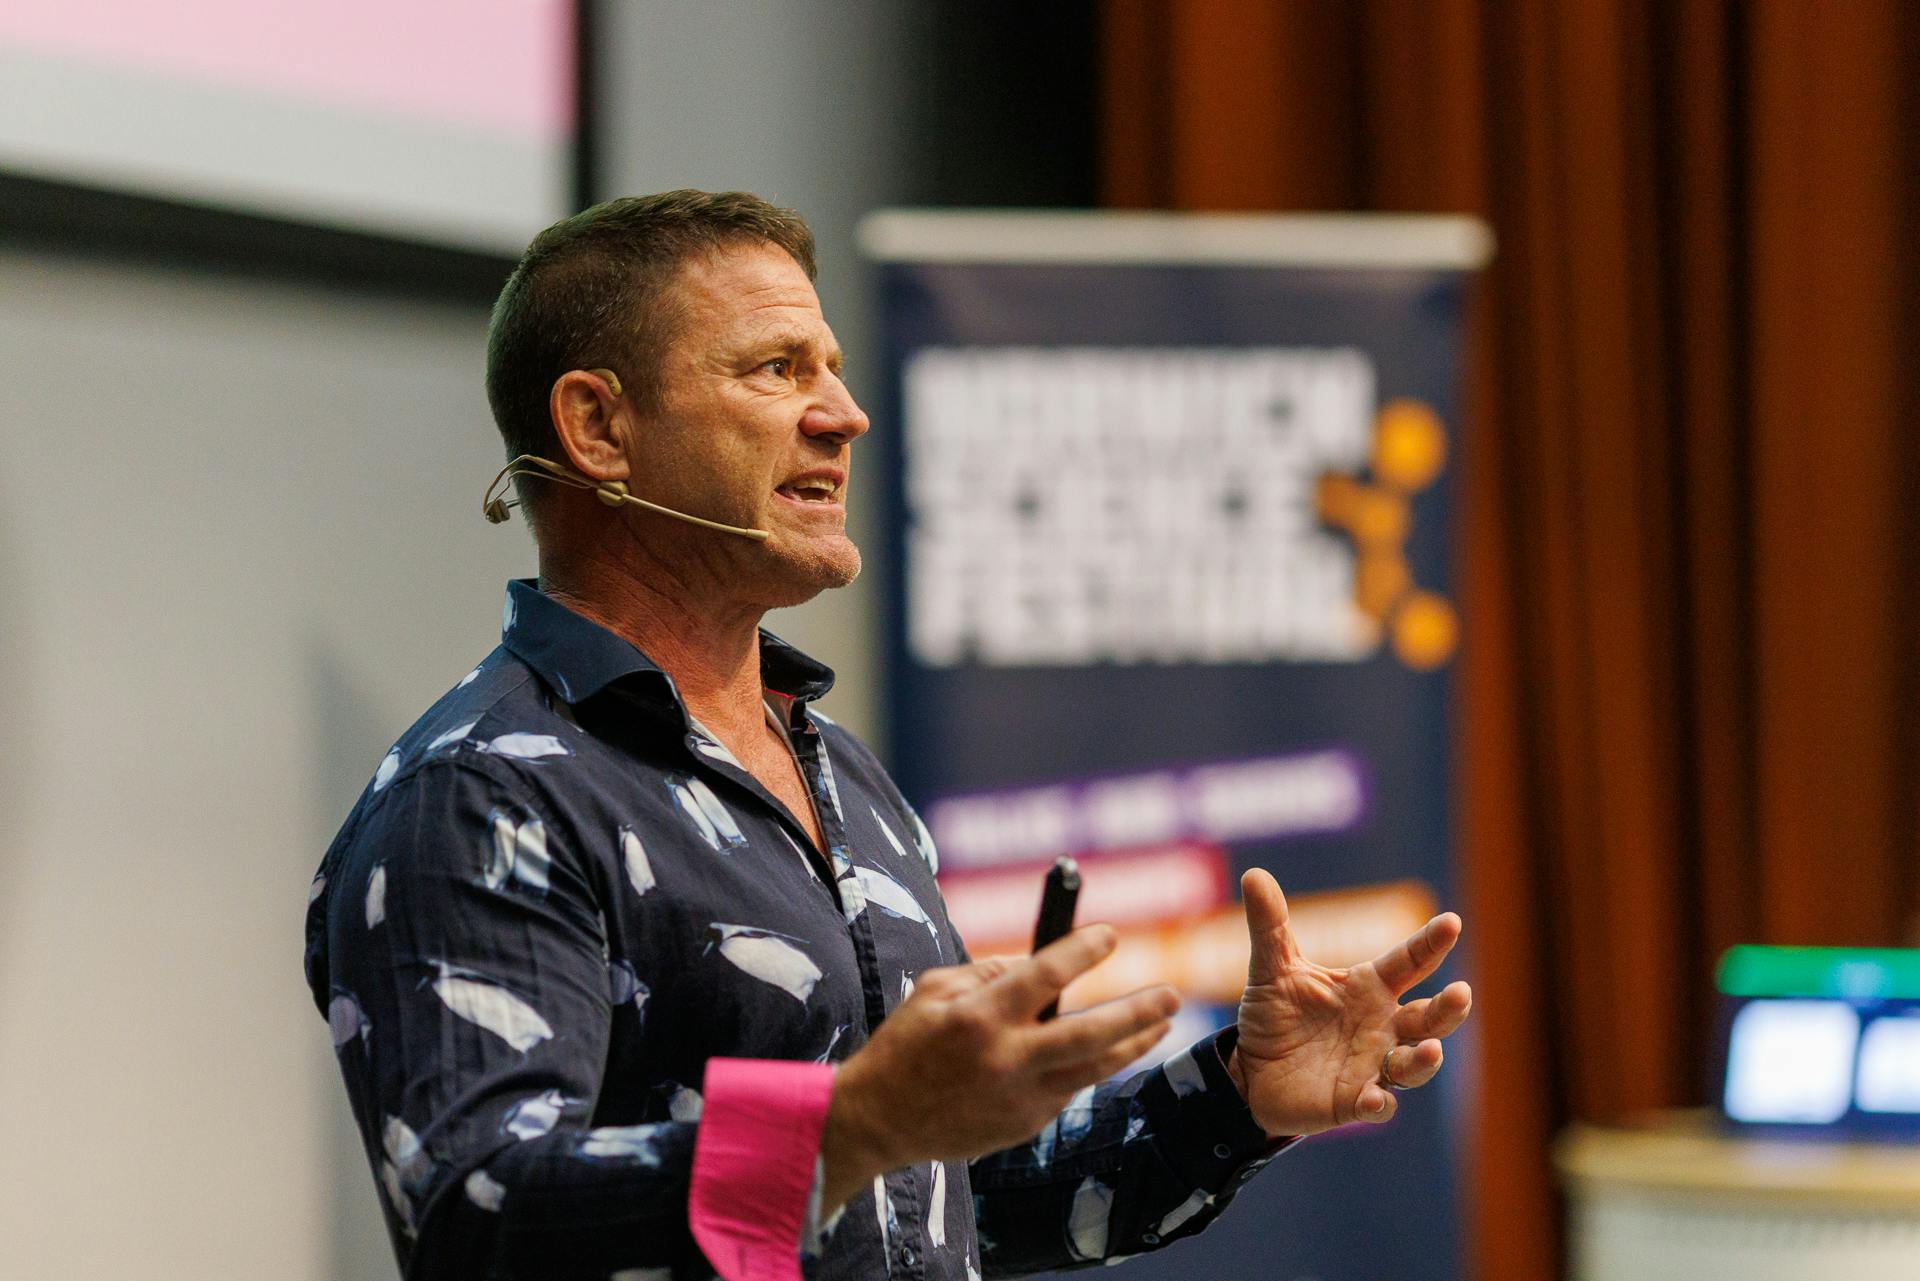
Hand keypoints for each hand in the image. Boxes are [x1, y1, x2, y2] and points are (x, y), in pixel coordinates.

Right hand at [819, 925, 1177, 1213]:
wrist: (879, 1121)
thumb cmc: (905, 1044)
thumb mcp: (934, 989)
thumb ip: (990, 972)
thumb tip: (1040, 962)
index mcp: (979, 1018)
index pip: (1044, 976)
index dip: (1083, 951)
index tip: (1111, 935)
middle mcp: (1006, 1059)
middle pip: (1090, 1035)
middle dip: (1137, 1012)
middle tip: (1172, 994)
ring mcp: (1019, 1098)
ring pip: (1094, 1070)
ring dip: (1133, 1044)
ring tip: (1161, 1022)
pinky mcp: (1025, 1125)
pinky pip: (1067, 1088)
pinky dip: (1087, 1066)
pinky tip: (1104, 1050)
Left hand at [1229, 868, 1471, 1135]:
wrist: (1250, 1069)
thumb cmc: (1274, 1015)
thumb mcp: (1270, 968)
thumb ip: (1269, 925)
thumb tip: (1253, 874)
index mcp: (1369, 988)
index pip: (1409, 962)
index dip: (1431, 943)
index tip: (1451, 922)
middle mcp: (1382, 1026)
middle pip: (1428, 1018)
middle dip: (1448, 1009)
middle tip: (1461, 993)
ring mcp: (1372, 1066)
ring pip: (1413, 1064)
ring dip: (1424, 1059)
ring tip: (1430, 1050)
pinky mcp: (1352, 1102)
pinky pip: (1376, 1104)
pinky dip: (1379, 1103)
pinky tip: (1375, 1099)